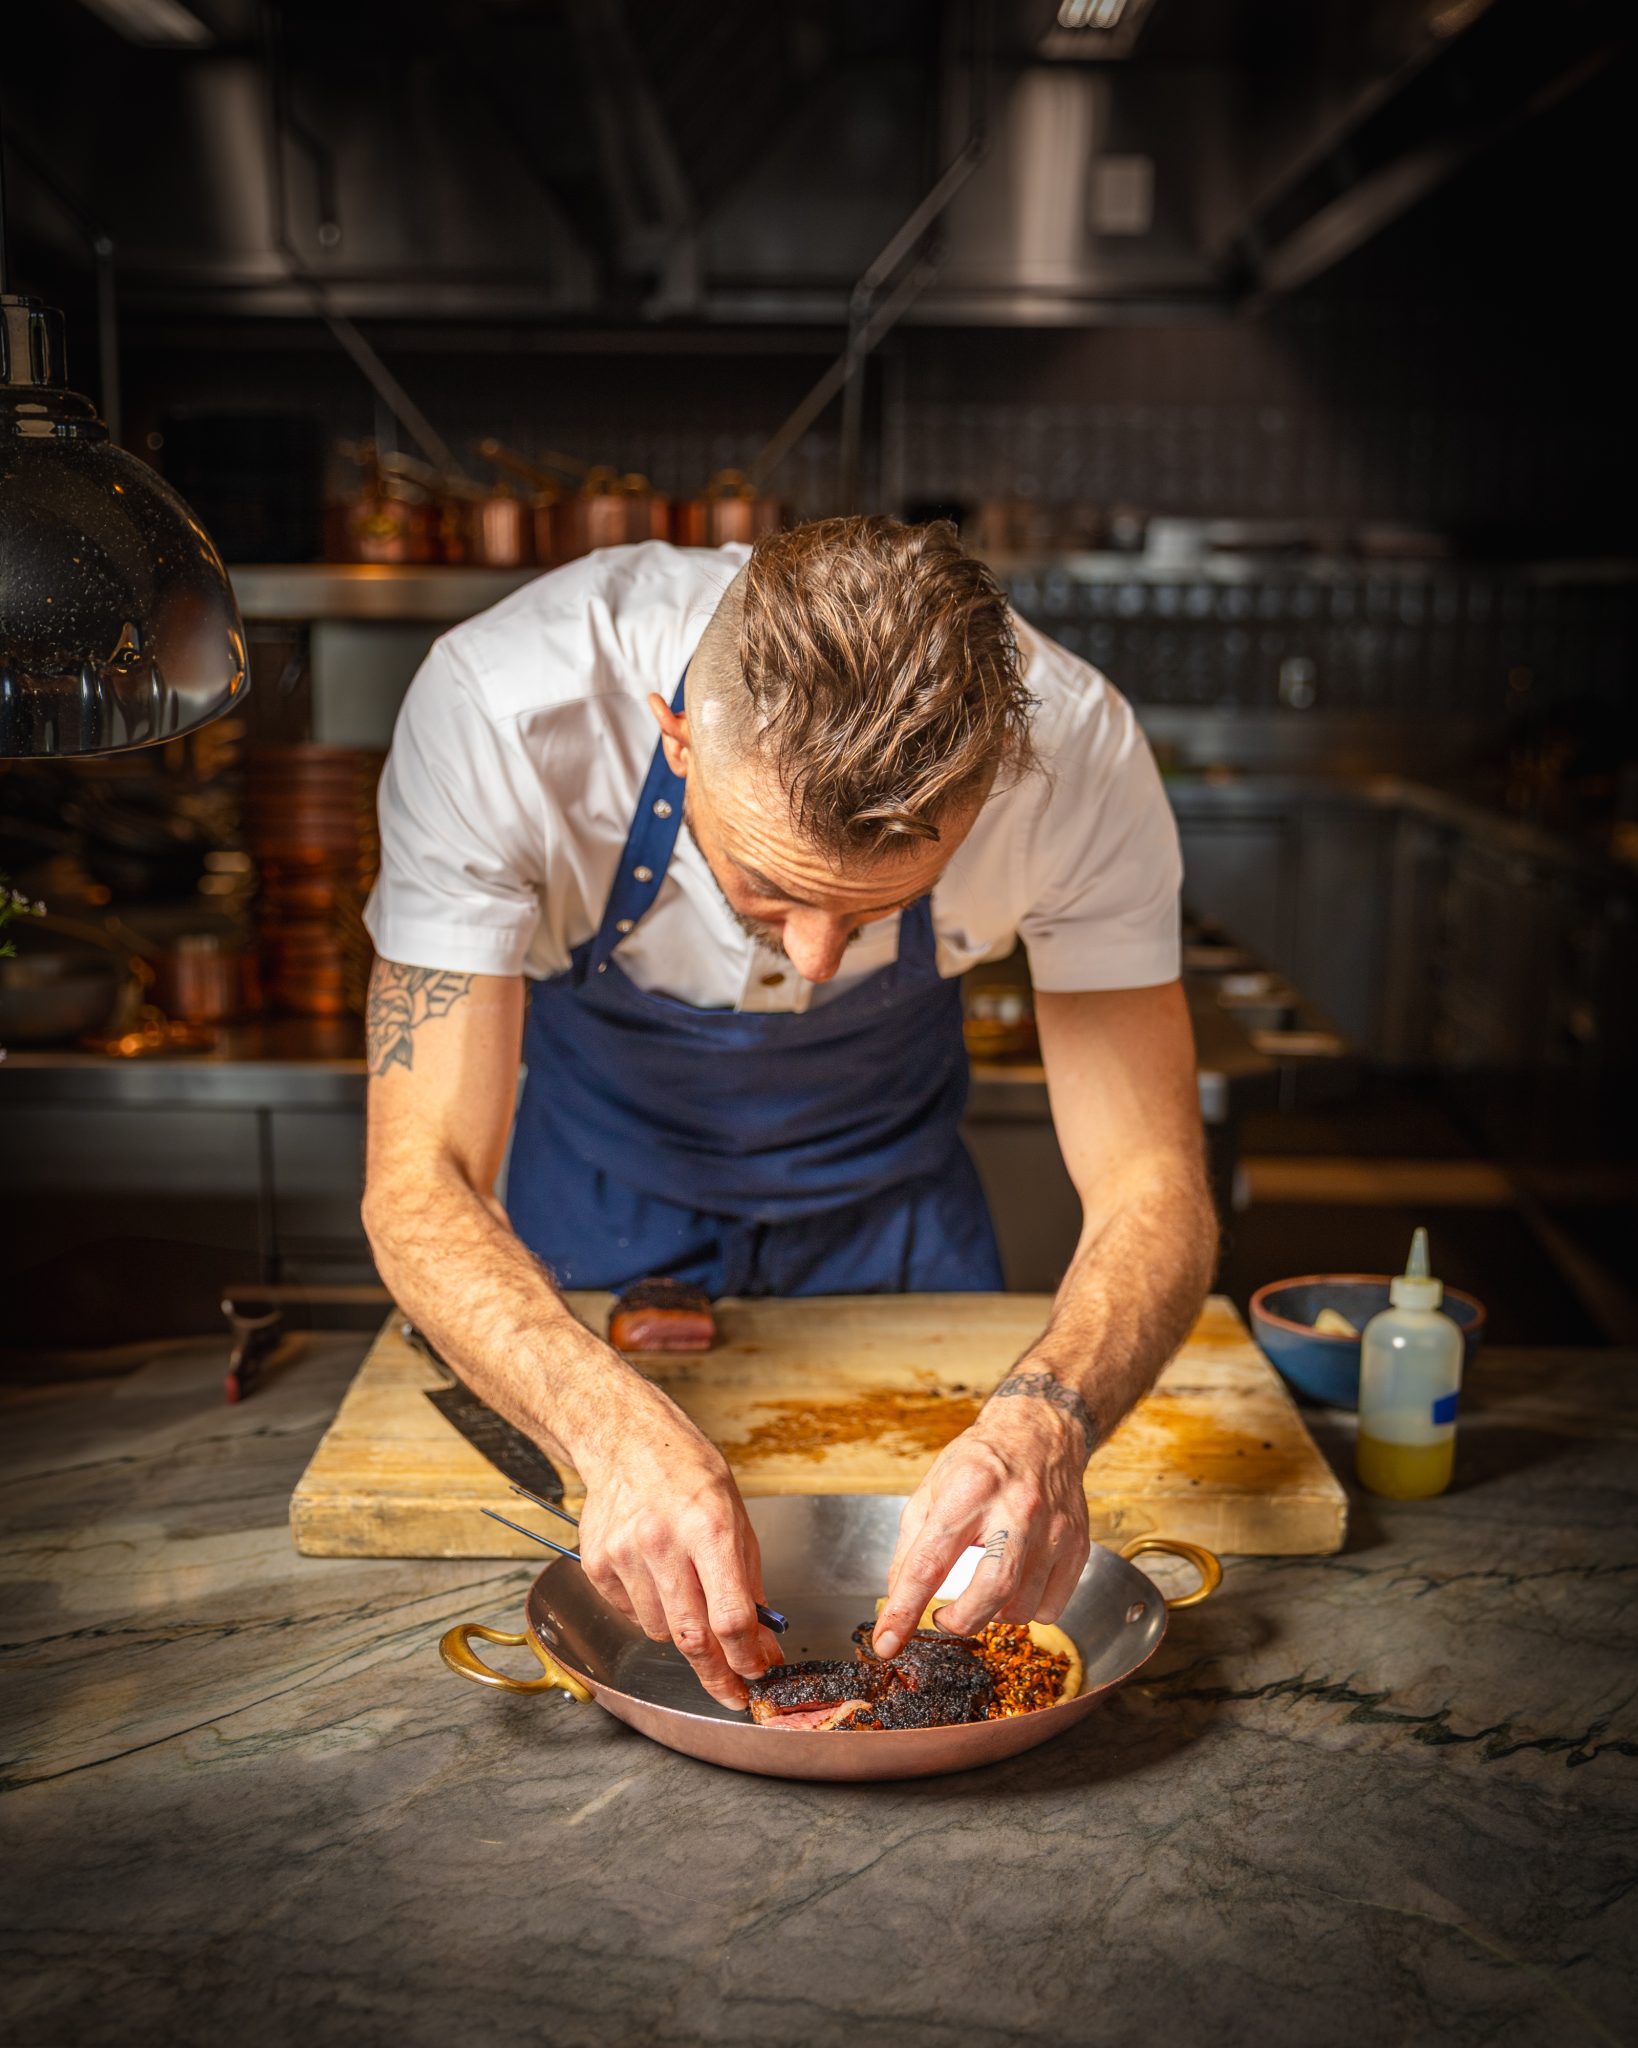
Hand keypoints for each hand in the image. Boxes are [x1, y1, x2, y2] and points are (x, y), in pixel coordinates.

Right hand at [574, 1379, 783, 1709]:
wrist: (628, 1443)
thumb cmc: (689, 1476)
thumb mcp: (736, 1518)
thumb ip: (748, 1582)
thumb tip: (759, 1642)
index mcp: (709, 1528)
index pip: (730, 1616)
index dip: (747, 1657)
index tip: (756, 1675)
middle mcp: (663, 1542)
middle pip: (691, 1636)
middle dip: (716, 1675)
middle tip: (732, 1690)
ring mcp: (624, 1554)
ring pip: (658, 1631)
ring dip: (679, 1629)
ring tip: (682, 1585)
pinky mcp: (597, 1565)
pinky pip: (629, 1614)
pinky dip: (648, 1608)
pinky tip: (652, 1572)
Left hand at [873, 1364, 1093, 1658]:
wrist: (1040, 1433)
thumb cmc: (980, 1462)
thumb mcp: (931, 1489)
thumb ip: (911, 1546)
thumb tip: (898, 1600)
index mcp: (968, 1490)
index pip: (930, 1561)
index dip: (905, 1608)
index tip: (887, 1643)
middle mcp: (1016, 1509)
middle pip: (992, 1590)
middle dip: (960, 1622)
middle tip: (943, 1619)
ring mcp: (1053, 1528)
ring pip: (1022, 1606)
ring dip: (993, 1614)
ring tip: (981, 1589)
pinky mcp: (1077, 1544)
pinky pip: (1052, 1607)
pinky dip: (1027, 1611)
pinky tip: (1015, 1585)